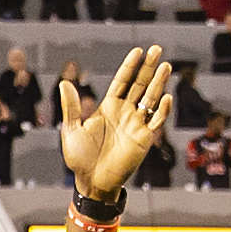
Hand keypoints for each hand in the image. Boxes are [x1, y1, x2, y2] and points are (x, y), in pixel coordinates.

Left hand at [53, 45, 175, 196]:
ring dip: (159, 83)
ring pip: (151, 98)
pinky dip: (162, 110)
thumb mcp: (71, 129)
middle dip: (148, 67)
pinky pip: (156, 121)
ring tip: (166, 66)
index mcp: (108, 107)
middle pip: (140, 85)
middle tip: (157, 49)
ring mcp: (136, 124)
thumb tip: (64, 82)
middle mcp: (125, 112)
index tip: (138, 51)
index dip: (130, 66)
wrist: (91, 182)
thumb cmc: (79, 158)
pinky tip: (165, 96)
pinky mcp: (144, 139)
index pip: (122, 81)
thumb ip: (71, 106)